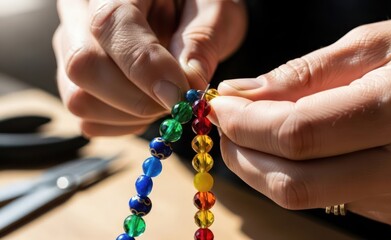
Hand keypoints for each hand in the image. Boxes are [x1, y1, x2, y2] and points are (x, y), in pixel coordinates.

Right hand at [53, 0, 246, 135]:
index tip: (179, 95)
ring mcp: (71, 48)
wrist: (181, 9)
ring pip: (79, 98)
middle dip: (138, 99)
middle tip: (176, 102)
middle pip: (84, 66)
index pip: (111, 24)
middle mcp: (80, 14)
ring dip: (131, 115)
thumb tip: (186, 88)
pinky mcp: (73, 79)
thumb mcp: (213, 10)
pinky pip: (87, 117)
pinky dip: (122, 124)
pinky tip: (146, 105)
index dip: (145, 67)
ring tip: (163, 100)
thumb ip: (200, 43)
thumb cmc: (198, 4)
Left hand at [210, 13, 390, 227]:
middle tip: (226, 125)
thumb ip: (303, 74)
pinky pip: (328, 198)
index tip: (220, 107)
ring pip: (305, 198)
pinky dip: (296, 173)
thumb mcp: (376, 43)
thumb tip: (240, 94)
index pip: (297, 134)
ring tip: (251, 132)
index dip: (246, 124)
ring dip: (261, 167)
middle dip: (242, 156)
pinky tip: (297, 146)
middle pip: (293, 184)